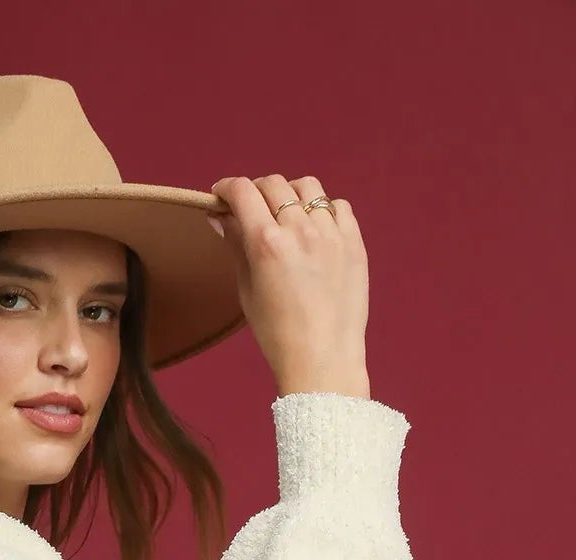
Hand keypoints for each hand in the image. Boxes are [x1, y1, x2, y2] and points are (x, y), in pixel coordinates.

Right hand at [206, 174, 369, 397]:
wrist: (322, 359)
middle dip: (255, 191)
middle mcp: (300, 231)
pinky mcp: (354, 243)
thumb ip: (236, 246)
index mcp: (267, 244)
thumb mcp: (247, 291)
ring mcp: (331, 234)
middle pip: (273, 184)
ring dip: (291, 193)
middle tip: (251, 208)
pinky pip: (338, 207)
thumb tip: (222, 218)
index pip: (243, 192)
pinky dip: (323, 209)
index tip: (221, 195)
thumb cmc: (278, 334)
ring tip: (287, 213)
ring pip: (308, 188)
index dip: (227, 188)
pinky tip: (315, 228)